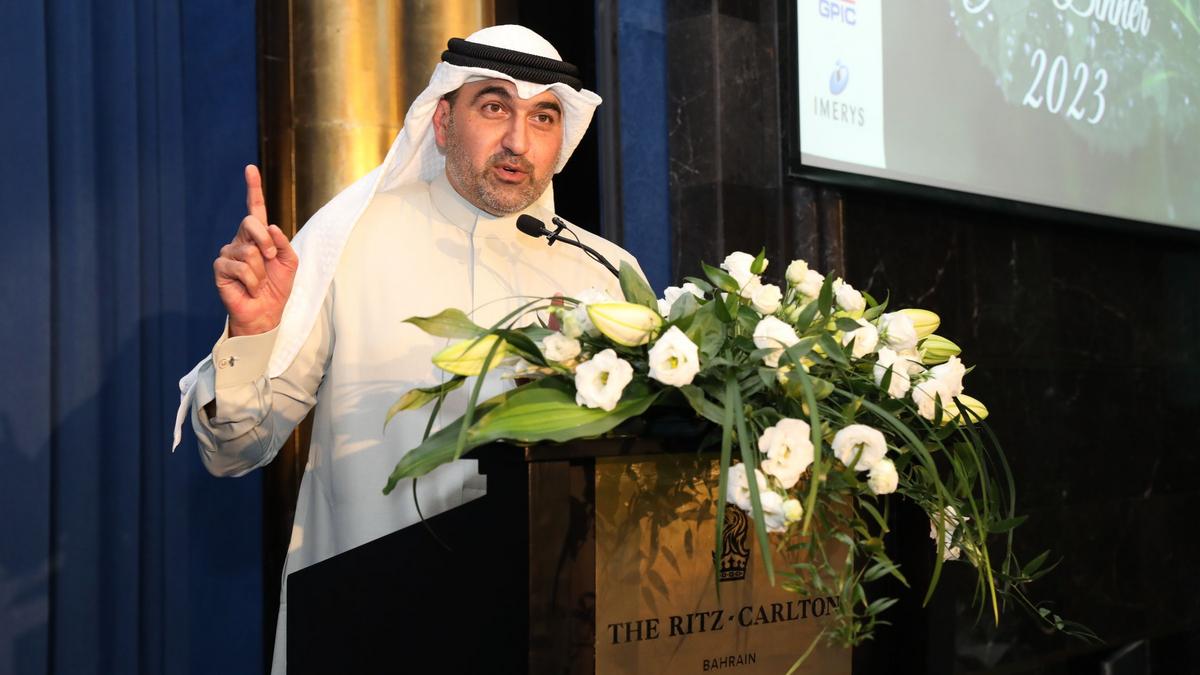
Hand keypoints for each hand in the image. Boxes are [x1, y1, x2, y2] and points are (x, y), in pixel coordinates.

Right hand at [214, 165, 298, 336]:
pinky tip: (249, 288)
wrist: (266, 312)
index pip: (255, 208)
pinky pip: (241, 268)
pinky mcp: (220, 268)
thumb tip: (271, 227)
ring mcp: (228, 253)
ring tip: (259, 282)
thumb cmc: (277, 287)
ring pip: (249, 251)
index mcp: (258, 236)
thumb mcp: (289, 262)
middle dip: (266, 242)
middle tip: (271, 259)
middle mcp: (240, 240)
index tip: (250, 168)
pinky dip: (252, 281)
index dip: (253, 187)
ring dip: (261, 271)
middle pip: (251, 223)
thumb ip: (283, 243)